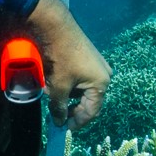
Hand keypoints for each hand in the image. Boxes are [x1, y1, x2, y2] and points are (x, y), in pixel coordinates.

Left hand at [28, 0, 110, 128]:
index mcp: (102, 84)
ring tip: (51, 92)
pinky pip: (80, 78)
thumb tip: (59, 122)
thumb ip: (59, 107)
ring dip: (67, 95)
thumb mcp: (59, 87)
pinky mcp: (89, 59)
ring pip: (81, 90)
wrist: (57, 28)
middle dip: (70, 107)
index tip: (64, 128)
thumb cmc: (61, 59)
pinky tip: (55, 81)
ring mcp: (97, 66)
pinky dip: (68, 83)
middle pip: (88, 100)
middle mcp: (104, 75)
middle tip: (55, 113)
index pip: (92, 111)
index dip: (77, 122)